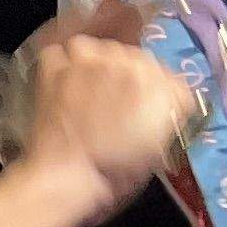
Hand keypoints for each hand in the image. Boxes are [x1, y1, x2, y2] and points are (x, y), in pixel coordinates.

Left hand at [11, 3, 198, 215]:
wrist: (68, 179)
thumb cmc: (116, 174)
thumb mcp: (158, 147)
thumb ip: (167, 116)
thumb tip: (169, 103)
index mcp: (163, 85)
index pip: (167, 75)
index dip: (156, 92)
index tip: (145, 108)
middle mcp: (133, 64)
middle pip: (134, 58)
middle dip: (126, 77)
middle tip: (114, 102)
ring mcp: (92, 62)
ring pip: (99, 48)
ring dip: (96, 64)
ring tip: (89, 88)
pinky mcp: (58, 69)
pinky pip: (60, 52)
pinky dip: (62, 65)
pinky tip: (63, 82)